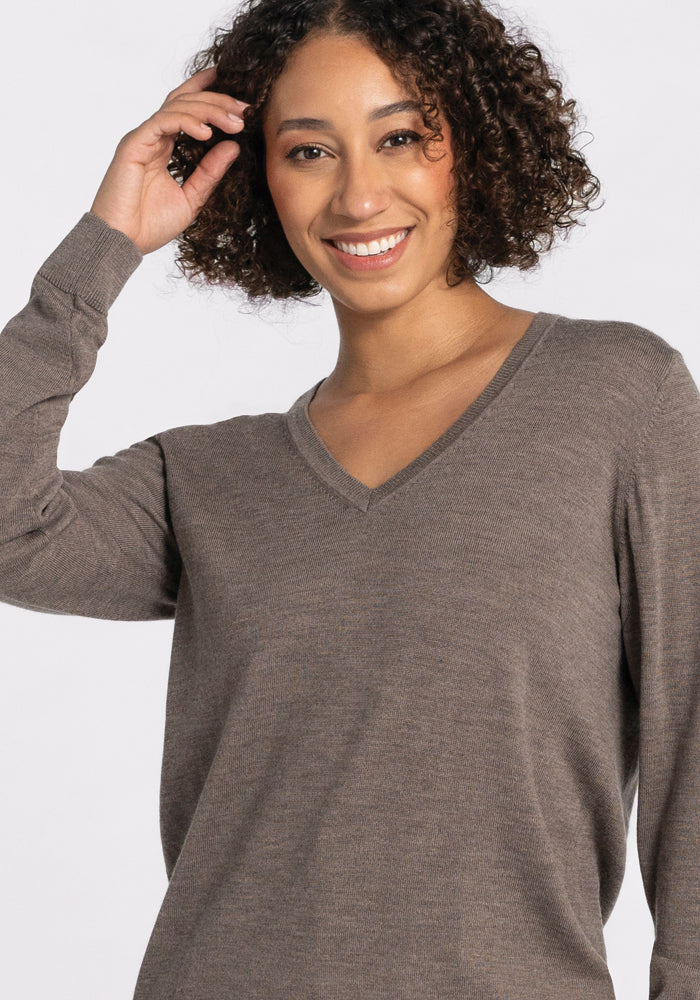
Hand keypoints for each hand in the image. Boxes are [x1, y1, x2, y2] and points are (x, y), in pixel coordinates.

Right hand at [90, 67, 247, 254]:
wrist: (124, 242)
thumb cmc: (151, 225)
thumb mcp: (192, 197)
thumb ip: (210, 172)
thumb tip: (233, 146)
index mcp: (164, 148)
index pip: (186, 111)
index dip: (208, 94)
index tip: (238, 95)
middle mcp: (153, 138)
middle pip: (185, 103)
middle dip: (217, 101)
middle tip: (245, 108)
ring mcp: (142, 139)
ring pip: (176, 107)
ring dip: (208, 110)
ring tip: (234, 122)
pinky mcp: (133, 144)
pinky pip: (162, 122)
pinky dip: (186, 122)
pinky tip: (207, 133)